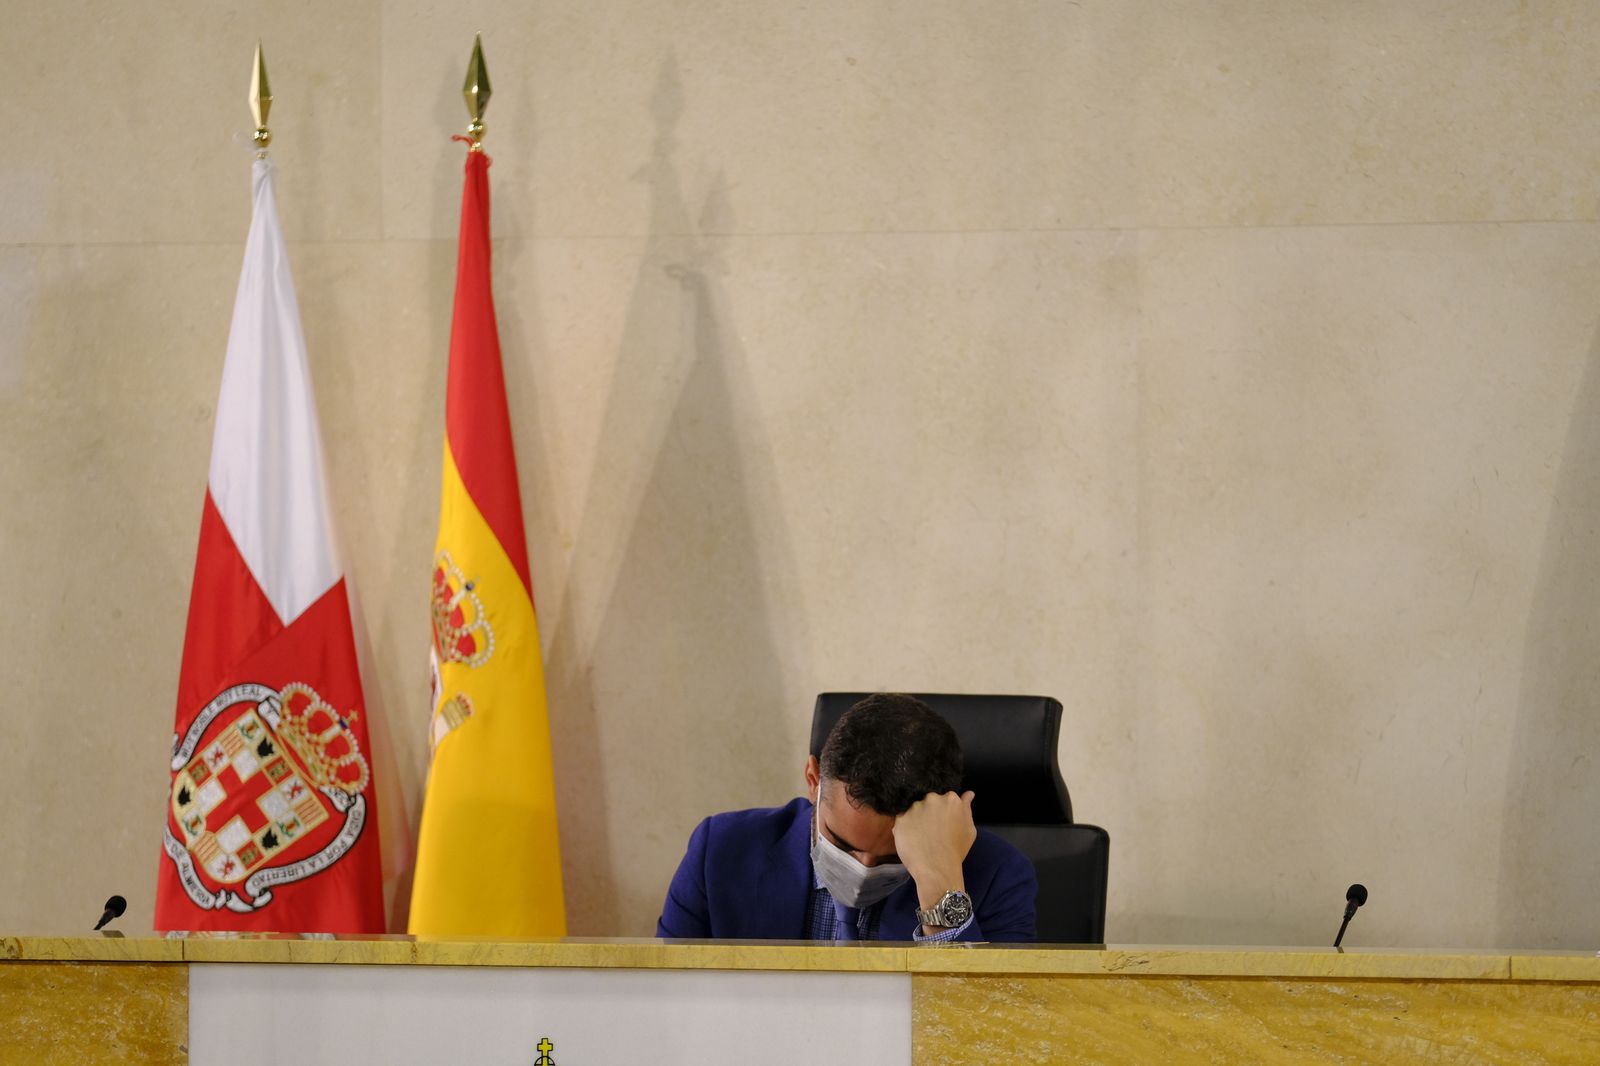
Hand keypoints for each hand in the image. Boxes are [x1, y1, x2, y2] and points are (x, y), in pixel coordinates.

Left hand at [892, 791, 975, 908]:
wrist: (937, 870)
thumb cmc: (957, 851)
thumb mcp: (969, 830)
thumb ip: (967, 809)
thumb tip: (968, 794)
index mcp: (951, 799)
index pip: (945, 798)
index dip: (943, 812)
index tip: (943, 823)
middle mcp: (932, 799)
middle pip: (928, 801)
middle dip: (929, 812)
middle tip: (931, 830)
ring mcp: (915, 808)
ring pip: (914, 810)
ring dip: (916, 819)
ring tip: (920, 837)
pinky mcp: (900, 819)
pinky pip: (902, 820)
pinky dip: (905, 828)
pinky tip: (911, 840)